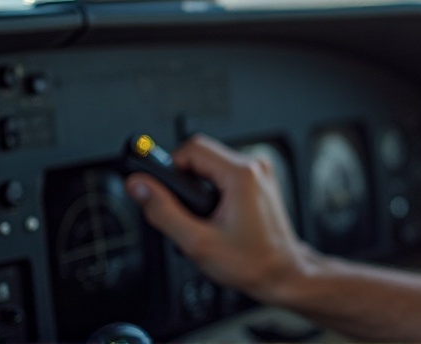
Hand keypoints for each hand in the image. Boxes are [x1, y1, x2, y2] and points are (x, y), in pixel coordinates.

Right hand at [124, 134, 308, 302]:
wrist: (281, 272)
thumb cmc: (251, 261)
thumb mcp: (196, 242)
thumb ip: (162, 211)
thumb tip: (139, 187)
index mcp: (241, 174)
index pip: (191, 148)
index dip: (170, 167)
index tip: (161, 188)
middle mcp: (254, 166)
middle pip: (201, 153)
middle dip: (183, 179)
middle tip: (181, 209)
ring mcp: (259, 173)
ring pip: (212, 163)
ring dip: (197, 184)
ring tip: (198, 216)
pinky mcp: (258, 182)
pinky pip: (224, 173)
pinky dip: (211, 188)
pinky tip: (212, 214)